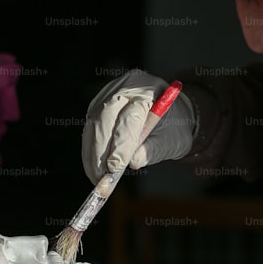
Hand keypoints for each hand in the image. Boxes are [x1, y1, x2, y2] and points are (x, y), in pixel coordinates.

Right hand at [82, 70, 196, 183]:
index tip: (115, 167)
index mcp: (149, 91)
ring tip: (97, 176)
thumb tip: (130, 162)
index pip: (131, 116)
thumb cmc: (173, 127)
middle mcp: (127, 87)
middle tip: (102, 176)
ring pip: (93, 123)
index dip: (121, 144)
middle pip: (105, 116)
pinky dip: (90, 149)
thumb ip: (152, 150)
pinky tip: (94, 166)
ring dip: (92, 153)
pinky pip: (89, 127)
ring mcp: (109, 93)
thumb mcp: (173, 141)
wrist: (169, 115)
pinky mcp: (98, 104)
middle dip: (101, 149)